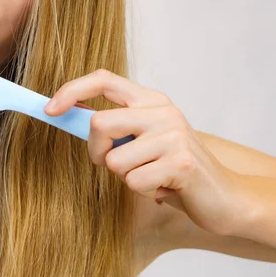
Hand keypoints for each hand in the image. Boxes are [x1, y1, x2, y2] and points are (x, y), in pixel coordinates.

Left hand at [44, 69, 248, 235]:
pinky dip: (144, 193)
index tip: (50, 110)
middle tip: (120, 165)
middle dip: (97, 154)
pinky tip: (166, 189)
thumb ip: (116, 126)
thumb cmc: (174, 170)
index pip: (104, 79)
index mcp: (152, 100)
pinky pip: (134, 182)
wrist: (225, 197)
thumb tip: (68, 114)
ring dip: (127, 178)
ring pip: (114, 161)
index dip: (72, 90)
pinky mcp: (181, 162)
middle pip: (99, 124)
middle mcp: (163, 110)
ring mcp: (174, 134)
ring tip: (153, 177)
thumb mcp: (144, 140)